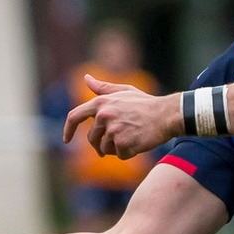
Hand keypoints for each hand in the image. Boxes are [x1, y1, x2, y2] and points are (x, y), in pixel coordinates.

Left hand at [63, 76, 178, 157]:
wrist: (167, 115)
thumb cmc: (146, 103)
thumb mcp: (124, 91)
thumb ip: (103, 88)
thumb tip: (86, 78)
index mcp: (101, 103)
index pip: (74, 116)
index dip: (68, 129)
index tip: (66, 140)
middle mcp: (104, 116)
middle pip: (92, 139)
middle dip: (100, 144)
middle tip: (115, 144)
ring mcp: (113, 131)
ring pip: (105, 149)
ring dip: (116, 149)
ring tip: (131, 138)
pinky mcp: (124, 144)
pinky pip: (120, 155)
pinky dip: (128, 153)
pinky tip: (138, 143)